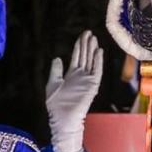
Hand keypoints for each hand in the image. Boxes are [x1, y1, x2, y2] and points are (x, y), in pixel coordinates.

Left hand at [45, 31, 103, 151]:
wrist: (62, 118)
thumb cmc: (56, 105)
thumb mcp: (52, 84)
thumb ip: (56, 71)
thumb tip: (57, 58)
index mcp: (71, 74)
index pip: (77, 56)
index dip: (80, 46)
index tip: (83, 36)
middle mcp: (80, 75)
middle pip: (85, 56)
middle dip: (87, 44)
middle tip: (89, 32)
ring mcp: (87, 80)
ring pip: (91, 61)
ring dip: (93, 50)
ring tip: (94, 38)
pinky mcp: (92, 85)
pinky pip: (96, 71)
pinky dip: (98, 61)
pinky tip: (99, 52)